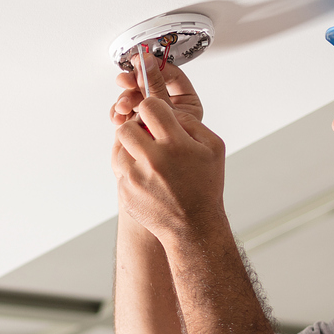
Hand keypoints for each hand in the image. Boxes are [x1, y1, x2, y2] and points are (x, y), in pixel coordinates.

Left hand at [110, 47, 225, 241]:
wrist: (193, 227)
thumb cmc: (205, 186)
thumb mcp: (213, 148)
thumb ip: (190, 122)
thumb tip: (168, 110)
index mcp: (175, 145)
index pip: (149, 107)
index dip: (152, 108)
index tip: (155, 116)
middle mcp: (153, 160)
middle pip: (127, 127)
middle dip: (136, 128)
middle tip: (148, 136)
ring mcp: (135, 178)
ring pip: (120, 148)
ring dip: (132, 149)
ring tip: (149, 159)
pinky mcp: (125, 193)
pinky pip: (120, 170)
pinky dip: (131, 170)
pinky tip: (148, 178)